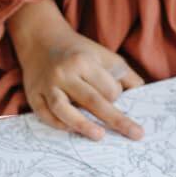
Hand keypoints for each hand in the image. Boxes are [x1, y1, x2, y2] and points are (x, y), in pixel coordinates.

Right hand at [6, 0, 145, 140]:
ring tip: (100, 136)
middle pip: (91, 100)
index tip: (116, 97)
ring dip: (82, 124)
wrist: (41, 39)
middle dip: (115, 119)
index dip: (116, 96)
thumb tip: (141, 95)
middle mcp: (64, 73)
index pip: (107, 88)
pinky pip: (44, 114)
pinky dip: (57, 124)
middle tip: (135, 134)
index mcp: (84, 61)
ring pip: (63, 108)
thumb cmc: (78, 52)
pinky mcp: (33, 94)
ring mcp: (47, 85)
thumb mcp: (104, 56)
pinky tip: (71, 131)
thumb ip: (125, 75)